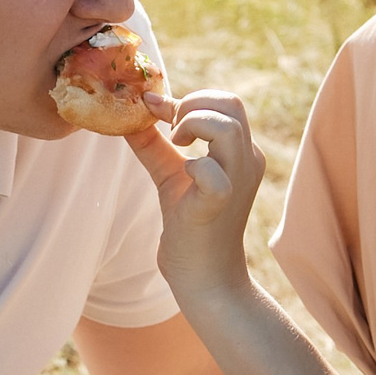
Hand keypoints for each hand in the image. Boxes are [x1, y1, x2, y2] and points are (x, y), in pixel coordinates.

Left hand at [124, 88, 265, 305]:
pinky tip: (184, 175)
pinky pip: (214, 173)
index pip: (222, 103)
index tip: (153, 107)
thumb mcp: (170, 174)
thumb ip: (153, 144)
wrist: (204, 275)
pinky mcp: (220, 203)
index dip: (185, 99)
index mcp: (239, 151)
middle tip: (170, 128)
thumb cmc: (191, 225)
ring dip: (193, 125)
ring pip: (227, 128)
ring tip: (175, 144)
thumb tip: (128, 115)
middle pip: (230, 104)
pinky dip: (195, 166)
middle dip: (192, 104)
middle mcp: (247, 160)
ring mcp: (237, 181)